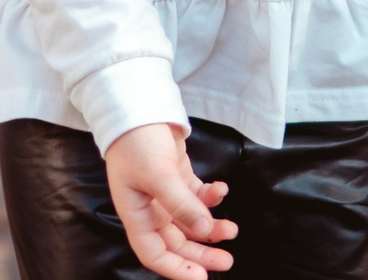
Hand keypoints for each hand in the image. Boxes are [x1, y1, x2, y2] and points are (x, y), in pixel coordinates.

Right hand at [104, 123, 236, 276]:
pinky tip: (221, 190)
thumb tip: (205, 229)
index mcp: (136, 213)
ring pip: (190, 223)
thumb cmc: (136, 140)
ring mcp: (164, 193)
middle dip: (201, 253)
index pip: (153, 253)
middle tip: (227, 260)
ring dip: (211, 228)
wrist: (138, 104)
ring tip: (231, 229)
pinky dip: (211, 199)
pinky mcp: (177, 177)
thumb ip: (181, 204)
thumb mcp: (157, 173)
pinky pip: (197, 198)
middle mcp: (149, 208)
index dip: (175, 269)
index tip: (201, 277)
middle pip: (177, 243)